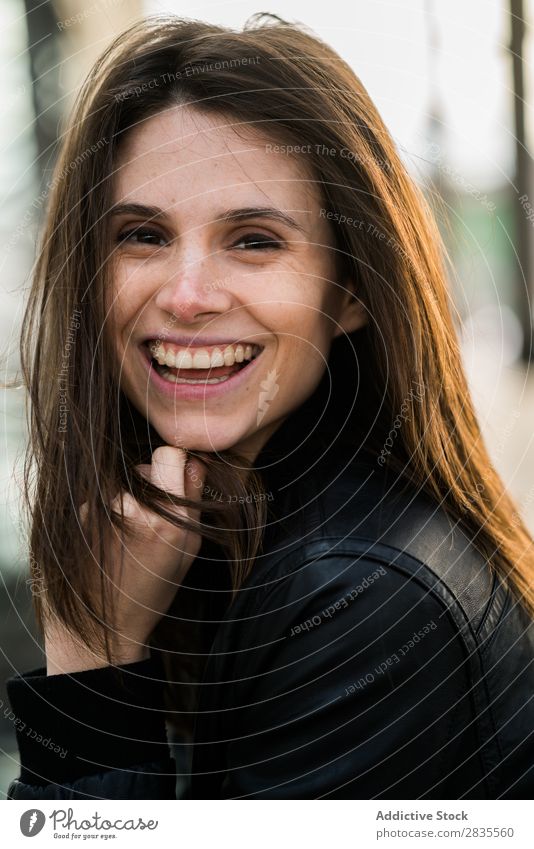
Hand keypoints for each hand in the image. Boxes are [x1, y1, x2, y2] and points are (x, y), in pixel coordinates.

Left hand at [45, 446, 206, 674]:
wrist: (102, 622)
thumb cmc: (152, 586)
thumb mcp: (188, 548)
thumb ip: (193, 499)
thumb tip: (196, 459)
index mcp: (167, 519)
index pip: (169, 454)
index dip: (172, 463)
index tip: (173, 476)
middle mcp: (132, 510)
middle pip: (144, 468)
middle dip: (150, 484)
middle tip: (149, 519)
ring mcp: (101, 511)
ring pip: (121, 484)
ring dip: (126, 499)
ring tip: (125, 535)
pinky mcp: (78, 516)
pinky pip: (100, 497)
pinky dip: (105, 510)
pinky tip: (107, 539)